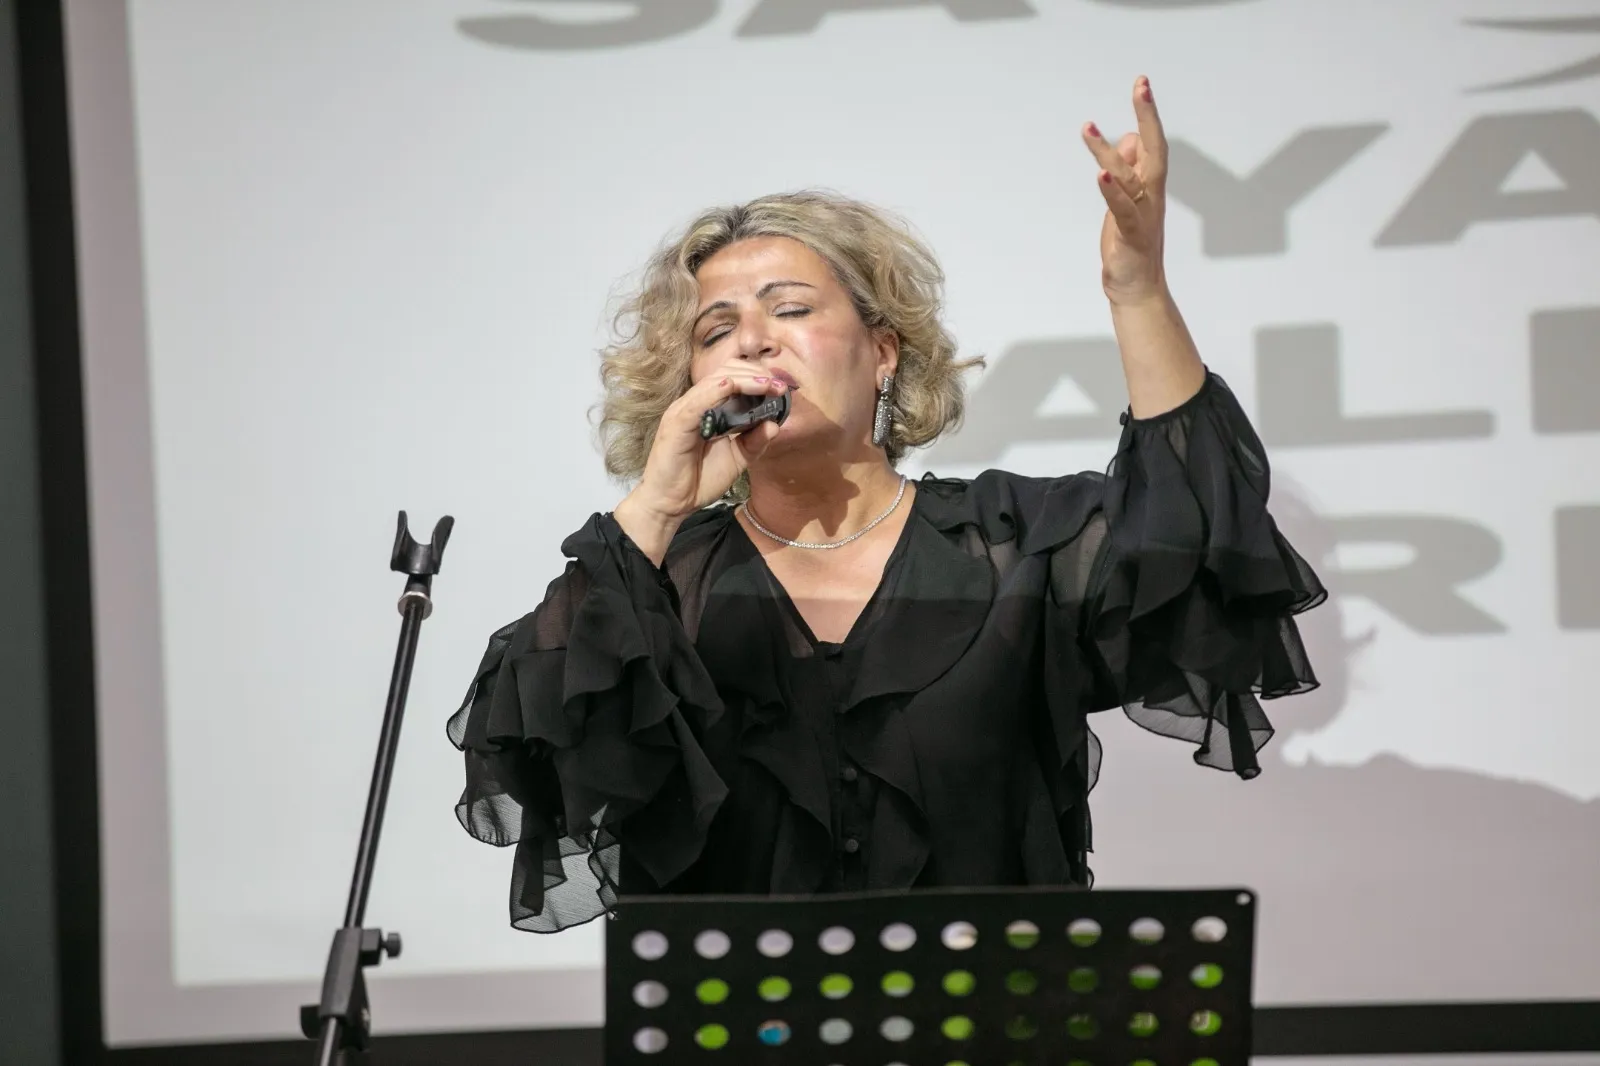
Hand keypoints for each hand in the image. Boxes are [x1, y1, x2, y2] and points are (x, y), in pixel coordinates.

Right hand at [615, 366, 789, 559]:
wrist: (671, 504)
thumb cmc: (700, 479)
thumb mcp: (737, 459)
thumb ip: (755, 441)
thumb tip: (775, 424)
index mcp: (708, 408)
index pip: (732, 378)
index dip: (757, 377)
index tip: (781, 387)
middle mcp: (695, 403)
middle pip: (725, 372)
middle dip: (755, 374)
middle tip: (778, 385)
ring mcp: (683, 411)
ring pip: (714, 382)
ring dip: (744, 380)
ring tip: (767, 385)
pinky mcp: (676, 423)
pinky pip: (697, 402)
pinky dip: (716, 391)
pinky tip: (733, 387)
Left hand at [1082, 75, 1168, 305]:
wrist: (1136, 288)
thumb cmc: (1130, 245)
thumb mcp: (1127, 202)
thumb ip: (1128, 172)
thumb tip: (1128, 140)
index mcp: (1150, 187)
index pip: (1152, 143)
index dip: (1147, 114)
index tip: (1141, 84)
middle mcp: (1151, 196)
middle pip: (1154, 150)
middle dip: (1147, 117)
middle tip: (1141, 86)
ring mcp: (1143, 216)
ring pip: (1130, 178)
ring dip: (1109, 152)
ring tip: (1088, 128)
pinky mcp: (1131, 236)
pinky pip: (1123, 210)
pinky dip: (1112, 192)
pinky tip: (1101, 176)